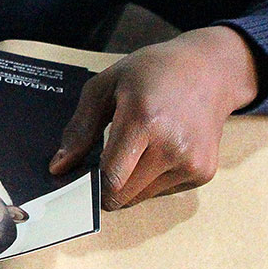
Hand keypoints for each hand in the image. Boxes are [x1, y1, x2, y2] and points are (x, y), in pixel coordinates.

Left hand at [49, 26, 259, 210]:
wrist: (209, 71)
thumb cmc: (152, 72)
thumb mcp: (106, 85)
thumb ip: (80, 129)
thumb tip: (59, 167)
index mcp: (143, 119)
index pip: (110, 177)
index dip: (89, 185)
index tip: (78, 179)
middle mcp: (172, 146)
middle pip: (123, 196)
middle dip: (105, 186)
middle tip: (103, 161)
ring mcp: (192, 162)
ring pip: (141, 198)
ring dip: (129, 183)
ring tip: (136, 148)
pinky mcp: (203, 173)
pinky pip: (162, 192)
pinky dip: (151, 179)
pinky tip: (159, 149)